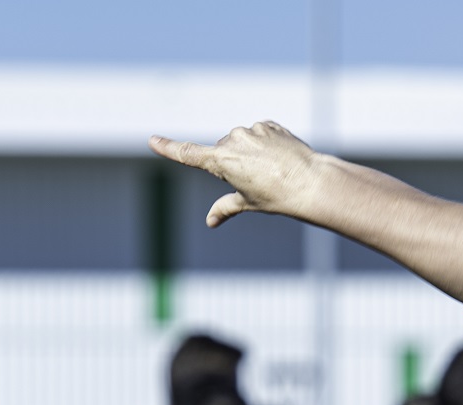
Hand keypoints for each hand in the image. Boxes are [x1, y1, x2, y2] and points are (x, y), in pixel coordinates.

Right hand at [149, 121, 321, 227]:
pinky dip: (264, 144)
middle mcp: (233, 140)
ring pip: (241, 141)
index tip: (152, 140)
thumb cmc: (276, 196)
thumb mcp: (247, 203)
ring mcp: (252, 130)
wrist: (309, 181)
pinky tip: (278, 158)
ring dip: (249, 152)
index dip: (168, 148)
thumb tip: (210, 222)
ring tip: (270, 170)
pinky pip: (259, 134)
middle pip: (222, 150)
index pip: (188, 154)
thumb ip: (224, 208)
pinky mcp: (268, 125)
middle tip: (254, 180)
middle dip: (231, 162)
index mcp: (222, 160)